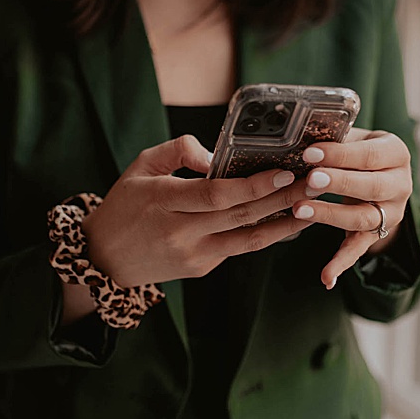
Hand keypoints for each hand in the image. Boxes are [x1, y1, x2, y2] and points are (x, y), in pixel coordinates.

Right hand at [81, 135, 313, 287]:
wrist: (103, 259)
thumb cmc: (124, 205)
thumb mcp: (141, 166)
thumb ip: (178, 151)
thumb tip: (216, 156)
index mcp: (163, 202)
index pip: (217, 195)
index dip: (254, 185)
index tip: (284, 171)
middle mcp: (181, 232)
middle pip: (242, 215)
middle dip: (284, 198)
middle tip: (316, 182)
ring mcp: (194, 255)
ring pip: (249, 239)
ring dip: (286, 223)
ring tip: (314, 205)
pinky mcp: (202, 267)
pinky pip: (241, 247)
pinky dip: (267, 234)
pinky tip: (289, 219)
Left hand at [287, 127, 413, 289]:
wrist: (381, 173)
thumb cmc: (359, 149)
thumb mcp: (355, 137)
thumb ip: (335, 137)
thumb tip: (298, 135)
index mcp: (397, 153)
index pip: (371, 155)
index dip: (340, 155)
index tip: (309, 153)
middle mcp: (401, 184)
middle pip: (373, 187)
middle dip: (339, 183)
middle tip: (310, 180)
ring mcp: (392, 212)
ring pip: (365, 219)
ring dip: (332, 216)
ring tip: (300, 210)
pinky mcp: (378, 234)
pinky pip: (359, 249)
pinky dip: (342, 264)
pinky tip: (325, 278)